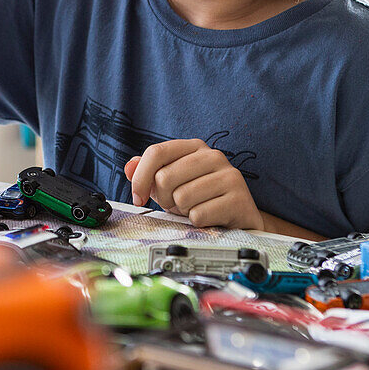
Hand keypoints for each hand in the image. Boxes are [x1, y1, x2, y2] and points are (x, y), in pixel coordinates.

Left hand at [124, 138, 262, 229]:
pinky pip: (198, 215)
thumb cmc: (201, 198)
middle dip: (165, 199)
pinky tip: (209, 218)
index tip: (137, 198)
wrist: (238, 217)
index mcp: (195, 147)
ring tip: (196, 209)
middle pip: (165, 177)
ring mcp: (229, 176)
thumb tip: (129, 168)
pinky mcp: (238, 199)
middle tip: (177, 205)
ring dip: (183, 211)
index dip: (140, 178)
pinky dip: (198, 222)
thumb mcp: (172, 183)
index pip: (156, 152)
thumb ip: (148, 173)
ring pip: (181, 198)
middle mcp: (214, 156)